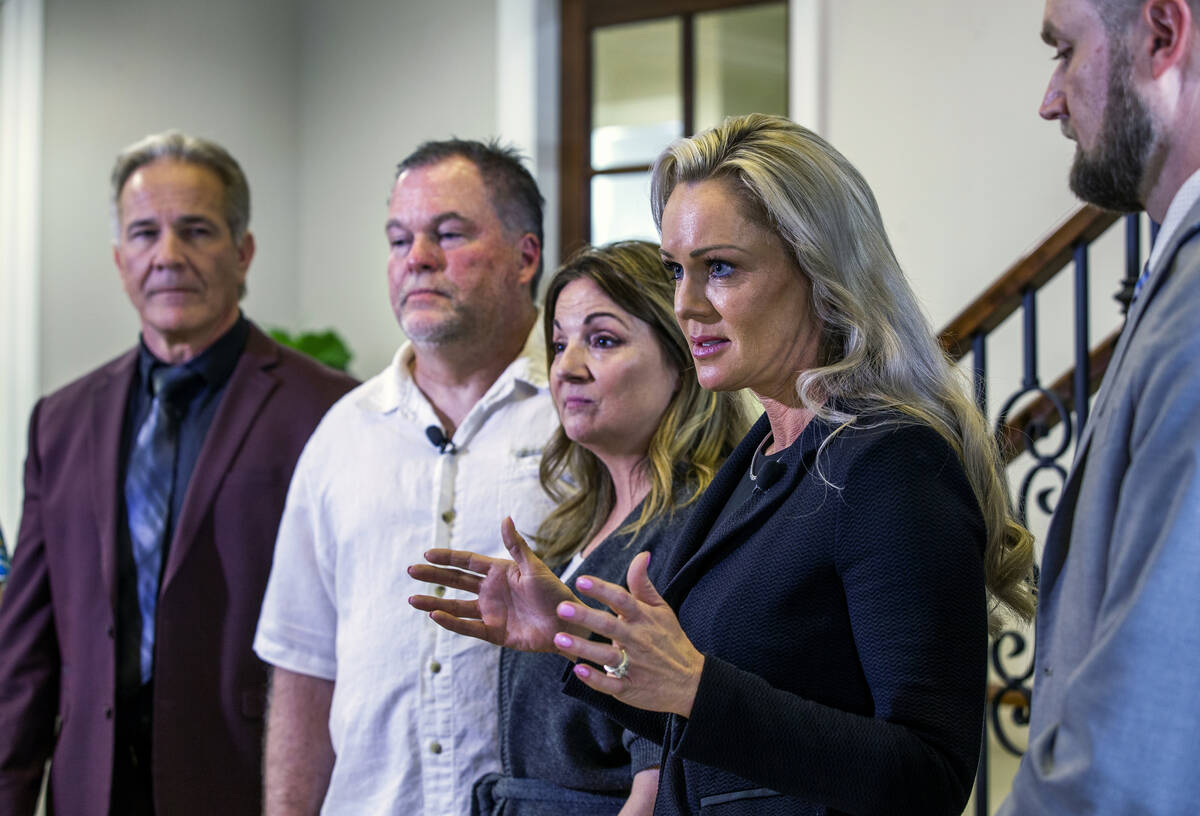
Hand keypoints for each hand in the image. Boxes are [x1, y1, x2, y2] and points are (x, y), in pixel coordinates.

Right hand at [407, 517, 582, 652]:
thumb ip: (516, 546)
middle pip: (455, 581)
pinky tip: (435, 616)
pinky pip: (467, 626)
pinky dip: (451, 622)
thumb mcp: (535, 568)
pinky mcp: (493, 632)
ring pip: (455, 606)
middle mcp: (490, 591)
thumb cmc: (555, 593)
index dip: (447, 557)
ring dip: (434, 602)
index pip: (467, 562)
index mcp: (499, 572)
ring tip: (413, 599)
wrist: (567, 625)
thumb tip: (505, 518)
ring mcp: (490, 611)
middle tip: (411, 571)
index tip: (427, 553)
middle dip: (433, 576)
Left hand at [552, 551, 704, 717]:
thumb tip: (642, 554)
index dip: (602, 589)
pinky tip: (579, 671)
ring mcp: (634, 665)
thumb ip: (643, 584)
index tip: (581, 580)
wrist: (691, 682)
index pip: (622, 599)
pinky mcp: (630, 688)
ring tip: (559, 638)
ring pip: (606, 656)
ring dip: (583, 647)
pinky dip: (596, 679)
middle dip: (585, 616)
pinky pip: (611, 684)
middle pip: (609, 626)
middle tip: (561, 607)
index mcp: (643, 618)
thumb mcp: (661, 609)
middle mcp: (637, 640)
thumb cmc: (670, 640)